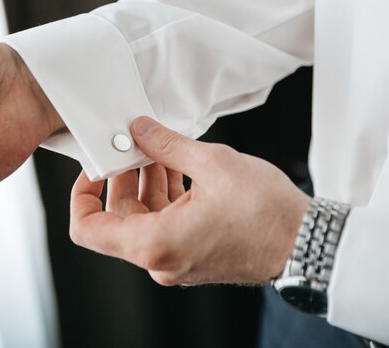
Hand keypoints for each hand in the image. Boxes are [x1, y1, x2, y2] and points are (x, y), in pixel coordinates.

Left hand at [70, 116, 309, 285]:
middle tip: (132, 144)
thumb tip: (139, 129)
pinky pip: (165, 223)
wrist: (308, 243)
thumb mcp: (212, 164)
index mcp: (154, 244)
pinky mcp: (193, 254)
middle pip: (118, 217)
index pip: (88, 229)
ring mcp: (176, 260)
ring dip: (147, 182)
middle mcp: (160, 259)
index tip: (94, 168)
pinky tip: (178, 165)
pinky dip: (166, 195)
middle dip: (123, 176)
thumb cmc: (268, 214)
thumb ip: (166, 144)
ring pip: (144, 218)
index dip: (81, 195)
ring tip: (160, 148)